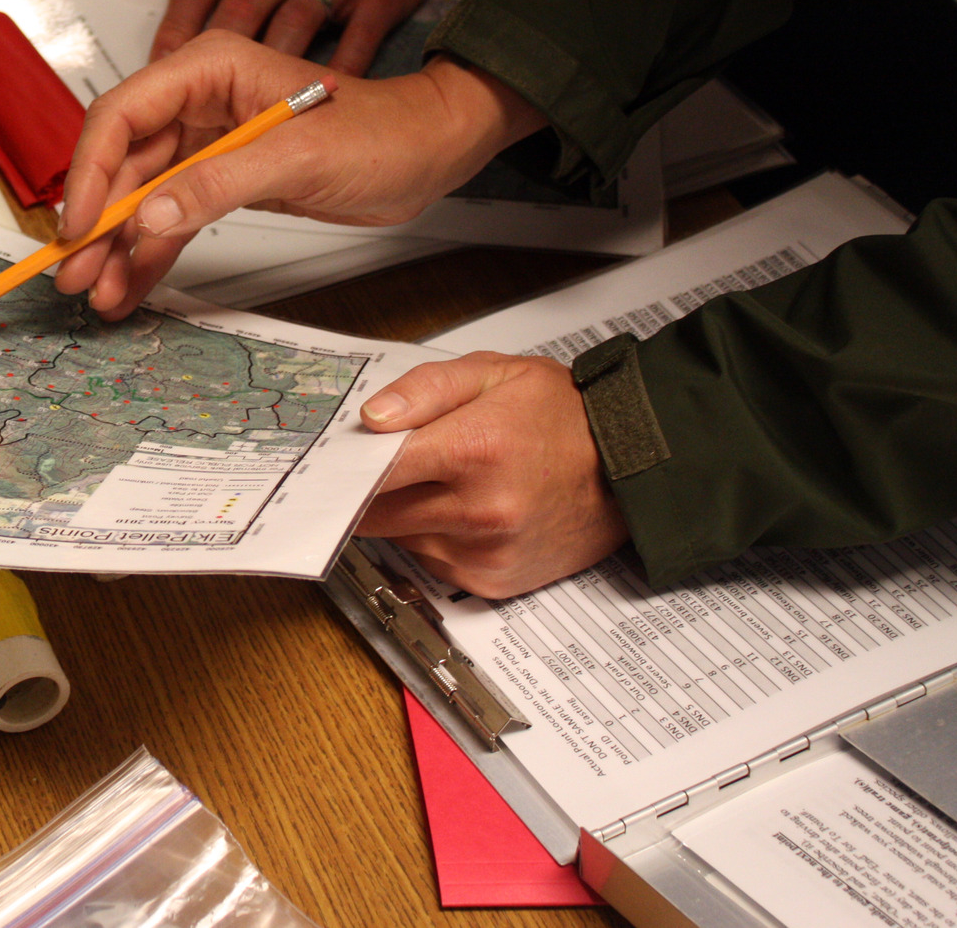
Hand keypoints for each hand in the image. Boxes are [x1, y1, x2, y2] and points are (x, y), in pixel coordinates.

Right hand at [53, 34, 543, 317]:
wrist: (429, 151)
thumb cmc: (383, 131)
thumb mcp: (299, 157)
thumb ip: (219, 182)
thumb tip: (151, 214)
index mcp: (209, 67)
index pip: (123, 114)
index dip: (91, 171)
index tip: (80, 225)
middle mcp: (198, 100)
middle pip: (123, 163)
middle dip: (98, 223)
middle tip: (75, 274)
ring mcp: (207, 142)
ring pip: (142, 198)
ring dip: (119, 248)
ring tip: (99, 294)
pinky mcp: (221, 179)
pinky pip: (172, 218)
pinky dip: (151, 254)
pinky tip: (131, 287)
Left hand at [118, 0, 444, 74]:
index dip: (173, 29)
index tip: (159, 66)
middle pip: (237, 14)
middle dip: (209, 62)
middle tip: (190, 105)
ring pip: (291, 31)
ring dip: (266, 75)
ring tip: (243, 113)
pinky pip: (356, 44)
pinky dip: (335, 76)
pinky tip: (314, 102)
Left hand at [356, 352, 626, 598]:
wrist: (633, 465)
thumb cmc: (566, 416)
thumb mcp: (494, 374)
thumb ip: (424, 390)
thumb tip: (372, 418)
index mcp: (476, 450)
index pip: (375, 472)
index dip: (342, 467)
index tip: (322, 463)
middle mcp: (481, 510)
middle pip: (376, 513)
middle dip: (364, 491)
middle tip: (370, 467)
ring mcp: (487, 552)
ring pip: (400, 539)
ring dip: (401, 514)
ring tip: (438, 480)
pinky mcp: (493, 581)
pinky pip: (430, 562)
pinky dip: (430, 539)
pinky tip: (459, 510)